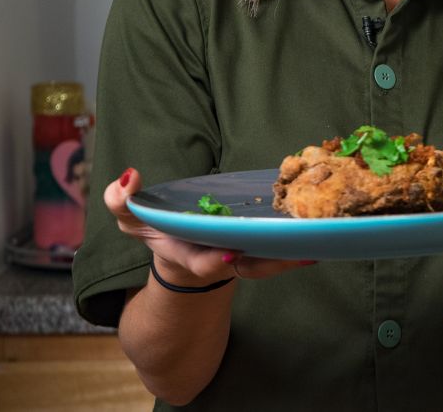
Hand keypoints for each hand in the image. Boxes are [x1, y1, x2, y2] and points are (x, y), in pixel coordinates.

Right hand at [104, 168, 312, 287]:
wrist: (180, 245)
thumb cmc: (158, 228)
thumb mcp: (131, 217)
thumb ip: (122, 201)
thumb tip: (130, 176)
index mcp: (187, 254)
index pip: (200, 262)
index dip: (212, 261)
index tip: (229, 254)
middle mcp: (218, 258)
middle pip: (246, 266)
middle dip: (269, 263)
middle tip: (295, 254)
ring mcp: (241, 256)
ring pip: (269, 260)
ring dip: (291, 255)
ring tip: (315, 246)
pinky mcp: (257, 246)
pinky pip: (278, 247)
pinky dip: (296, 242)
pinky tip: (320, 232)